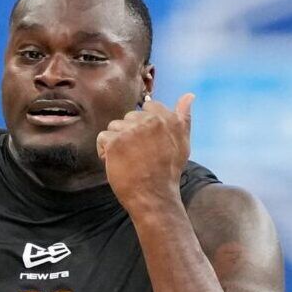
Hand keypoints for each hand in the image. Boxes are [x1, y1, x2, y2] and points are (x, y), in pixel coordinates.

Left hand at [97, 94, 194, 213]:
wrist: (154, 196)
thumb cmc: (168, 172)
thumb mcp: (182, 143)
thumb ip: (183, 117)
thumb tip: (189, 96)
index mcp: (167, 118)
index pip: (148, 106)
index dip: (144, 124)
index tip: (147, 141)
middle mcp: (150, 121)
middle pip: (129, 117)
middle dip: (130, 133)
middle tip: (138, 154)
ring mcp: (131, 130)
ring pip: (114, 127)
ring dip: (117, 142)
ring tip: (128, 160)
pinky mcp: (115, 142)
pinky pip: (103, 139)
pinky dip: (105, 152)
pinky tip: (116, 164)